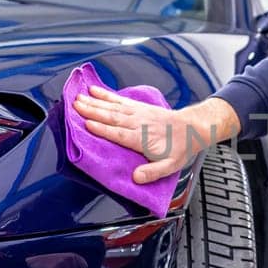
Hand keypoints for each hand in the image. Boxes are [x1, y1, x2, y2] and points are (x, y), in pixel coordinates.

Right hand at [71, 89, 234, 184]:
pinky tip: (95, 90)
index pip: (118, 133)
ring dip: (94, 102)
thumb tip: (136, 178)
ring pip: (112, 106)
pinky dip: (106, 94)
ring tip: (78, 97)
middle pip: (111, 116)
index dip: (102, 129)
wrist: (193, 127)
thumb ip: (153, 172)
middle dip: (91, 111)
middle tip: (74, 106)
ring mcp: (137, 113)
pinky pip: (120, 99)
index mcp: (142, 138)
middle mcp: (137, 123)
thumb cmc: (180, 147)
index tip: (86, 124)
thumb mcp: (171, 166)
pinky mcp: (138, 107)